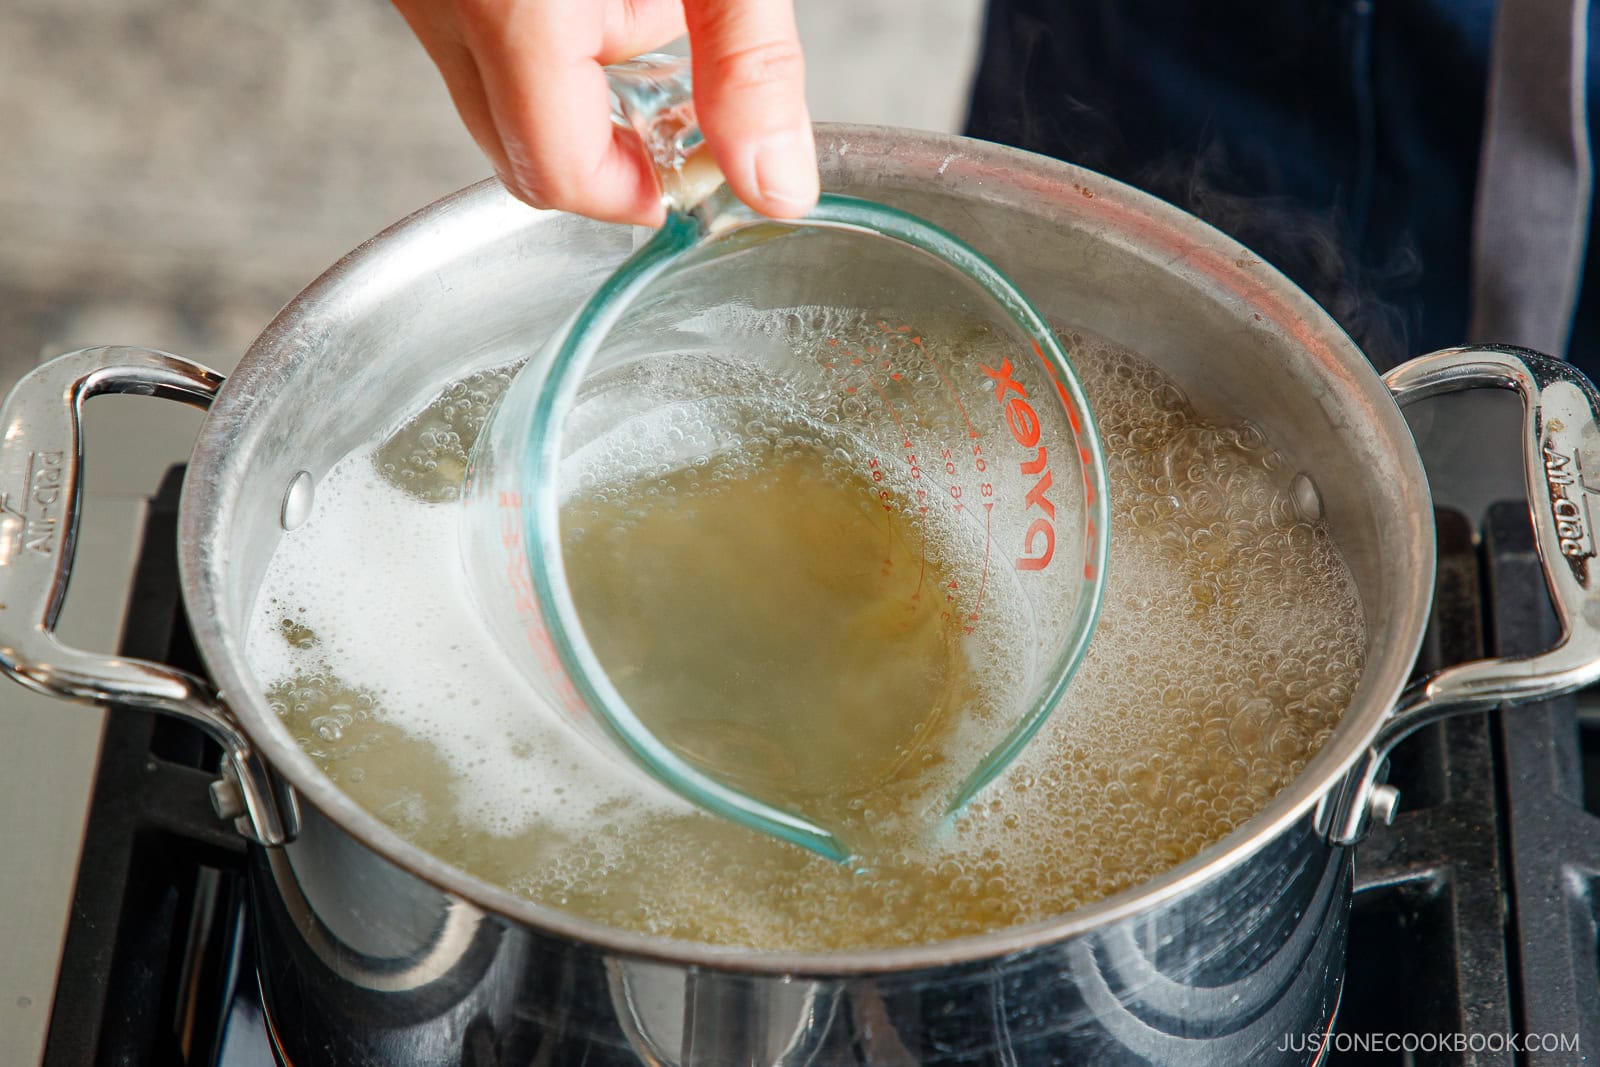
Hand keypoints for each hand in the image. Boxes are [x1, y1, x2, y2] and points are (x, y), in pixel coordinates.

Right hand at [392, 0, 818, 225]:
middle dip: (608, 142)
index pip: (558, 175)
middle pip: (519, 153)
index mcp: (510, 6)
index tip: (687, 172)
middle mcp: (440, 1)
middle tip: (675, 92)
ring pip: (492, 101)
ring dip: (571, 85)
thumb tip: (778, 186)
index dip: (635, 194)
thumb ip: (749, 69)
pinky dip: (537, 42)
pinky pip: (474, 46)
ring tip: (640, 6)